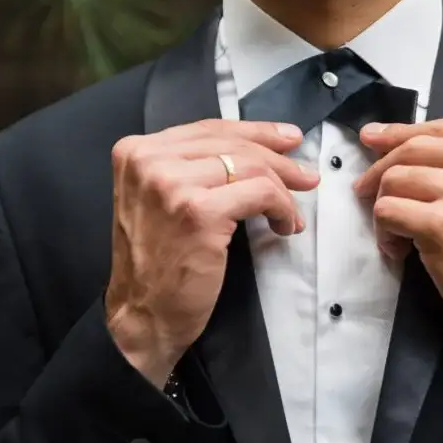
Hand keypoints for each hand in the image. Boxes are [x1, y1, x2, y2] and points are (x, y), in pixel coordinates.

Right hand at [105, 119, 319, 387]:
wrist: (144, 313)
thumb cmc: (159, 262)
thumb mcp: (162, 200)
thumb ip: (192, 168)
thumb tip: (258, 146)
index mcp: (136, 151)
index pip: (209, 129)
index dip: (255, 131)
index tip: (288, 139)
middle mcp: (149, 161)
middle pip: (232, 144)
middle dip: (278, 158)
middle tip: (306, 176)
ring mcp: (171, 185)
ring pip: (251, 167)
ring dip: (283, 190)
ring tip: (292, 212)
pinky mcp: (198, 212)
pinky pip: (260, 194)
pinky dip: (282, 208)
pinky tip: (285, 225)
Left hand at [354, 119, 442, 378]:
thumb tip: (396, 143)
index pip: (440, 127)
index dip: (399, 132)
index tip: (372, 137)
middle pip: (413, 149)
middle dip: (380, 169)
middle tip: (364, 189)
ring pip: (394, 179)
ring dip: (383, 207)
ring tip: (397, 234)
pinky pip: (388, 211)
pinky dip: (384, 231)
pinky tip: (399, 249)